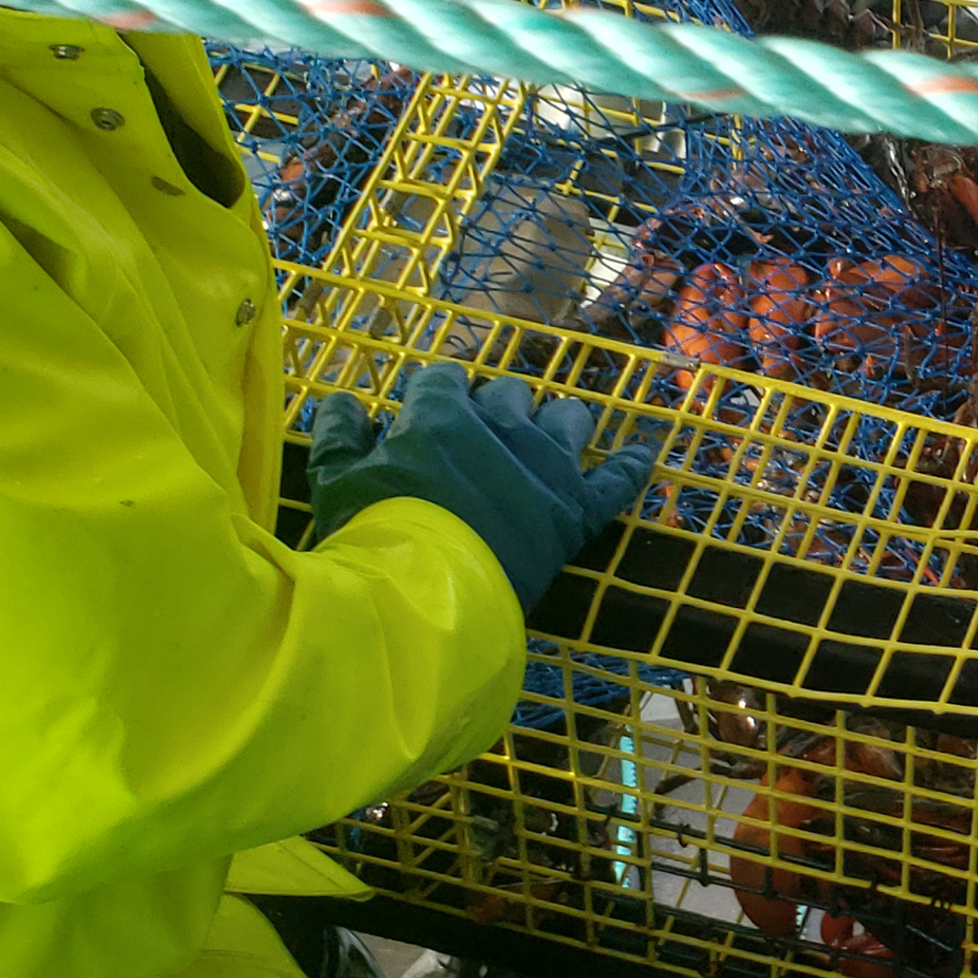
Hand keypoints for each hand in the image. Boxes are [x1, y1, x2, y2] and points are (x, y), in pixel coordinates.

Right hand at [306, 363, 655, 610]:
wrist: (423, 598)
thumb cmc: (371, 537)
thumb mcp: (335, 482)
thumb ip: (339, 436)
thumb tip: (343, 402)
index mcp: (441, 413)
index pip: (444, 380)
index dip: (436, 397)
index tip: (429, 417)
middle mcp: (501, 425)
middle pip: (508, 394)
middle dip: (494, 409)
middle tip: (480, 439)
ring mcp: (547, 464)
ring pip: (567, 417)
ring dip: (555, 422)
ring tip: (546, 437)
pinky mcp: (577, 508)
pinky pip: (617, 479)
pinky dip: (631, 465)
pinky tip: (643, 453)